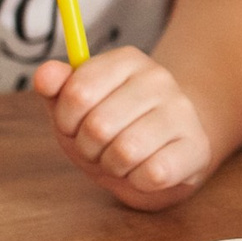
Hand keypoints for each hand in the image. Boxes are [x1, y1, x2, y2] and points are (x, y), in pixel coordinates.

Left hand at [34, 47, 211, 211]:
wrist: (165, 148)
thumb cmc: (114, 126)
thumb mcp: (77, 107)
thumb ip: (56, 88)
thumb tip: (45, 75)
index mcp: (127, 59)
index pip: (77, 93)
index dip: (66, 121)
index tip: (75, 125)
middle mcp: (159, 78)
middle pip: (98, 126)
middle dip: (88, 148)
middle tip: (99, 147)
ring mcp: (182, 112)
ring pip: (125, 152)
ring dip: (112, 167)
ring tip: (120, 159)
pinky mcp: (197, 147)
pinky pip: (152, 174)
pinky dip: (137, 181)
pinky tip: (143, 171)